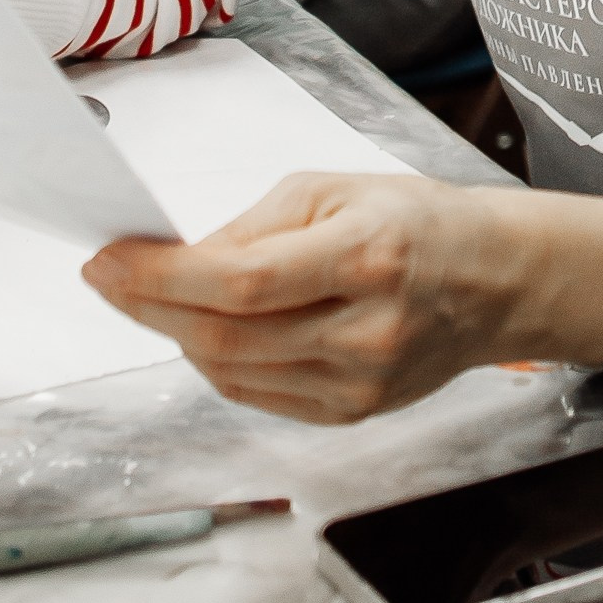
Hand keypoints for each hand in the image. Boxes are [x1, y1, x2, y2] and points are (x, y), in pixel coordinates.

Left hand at [83, 171, 602, 421]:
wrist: (494, 282)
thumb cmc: (417, 221)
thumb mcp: (336, 189)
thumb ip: (254, 227)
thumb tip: (178, 259)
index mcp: (364, 256)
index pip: (237, 282)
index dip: (159, 277)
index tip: (108, 260)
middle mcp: (365, 329)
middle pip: (224, 337)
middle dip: (149, 308)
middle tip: (109, 278)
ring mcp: (360, 383)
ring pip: (231, 373)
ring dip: (176, 336)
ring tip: (156, 297)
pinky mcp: (352, 413)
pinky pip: (258, 395)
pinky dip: (219, 363)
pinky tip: (208, 330)